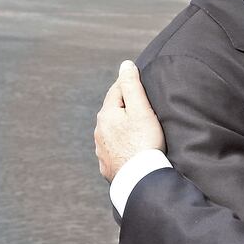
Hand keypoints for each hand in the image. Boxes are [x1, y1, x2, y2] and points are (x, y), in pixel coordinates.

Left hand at [94, 60, 164, 181]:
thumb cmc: (144, 142)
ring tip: (139, 128)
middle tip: (144, 105)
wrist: (139, 178)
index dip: (130, 84)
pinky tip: (131, 148)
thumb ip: (132, 86)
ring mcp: (102, 148)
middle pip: (114, 110)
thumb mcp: (141, 110)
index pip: (116, 90)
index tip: (142, 83)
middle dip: (126, 106)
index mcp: (107, 114)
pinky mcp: (107, 164)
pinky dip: (122, 144)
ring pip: (112, 130)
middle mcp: (99, 130)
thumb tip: (125, 65)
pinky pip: (114, 148)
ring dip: (123, 126)